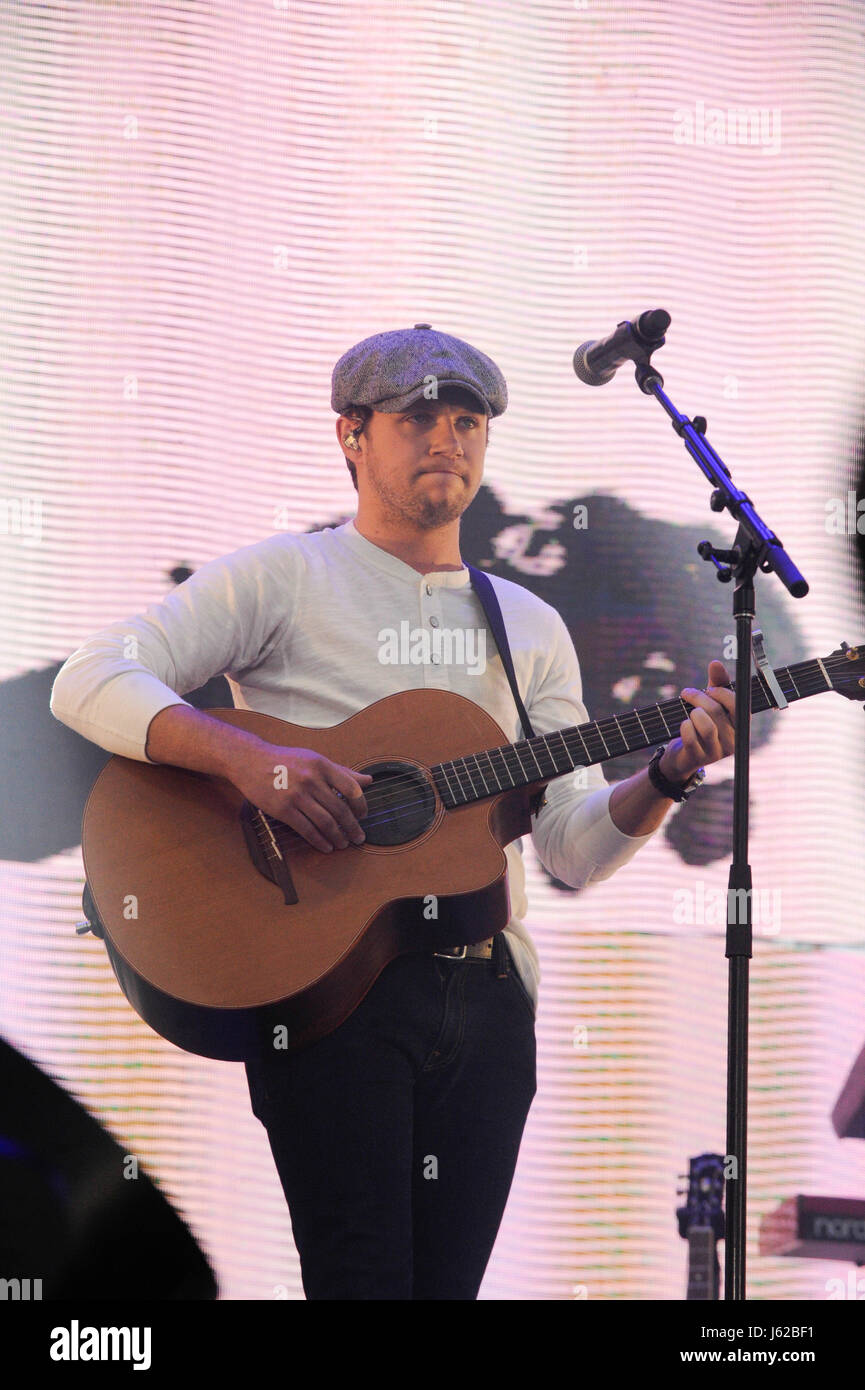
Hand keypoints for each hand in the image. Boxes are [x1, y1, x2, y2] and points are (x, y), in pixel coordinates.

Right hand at [227, 741, 372, 852]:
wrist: (251, 761)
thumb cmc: (285, 760)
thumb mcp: (315, 760)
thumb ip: (342, 771)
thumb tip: (368, 780)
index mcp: (322, 765)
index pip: (351, 788)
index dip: (360, 805)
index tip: (363, 815)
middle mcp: (311, 780)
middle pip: (339, 809)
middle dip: (352, 827)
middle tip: (358, 837)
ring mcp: (296, 796)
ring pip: (325, 822)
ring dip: (338, 837)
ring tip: (343, 844)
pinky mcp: (283, 810)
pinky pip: (306, 829)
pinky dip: (319, 841)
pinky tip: (326, 846)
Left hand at [659, 659, 734, 781]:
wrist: (684, 755)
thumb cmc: (701, 724)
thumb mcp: (711, 703)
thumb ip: (716, 683)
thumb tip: (716, 663)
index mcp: (740, 725)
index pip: (738, 705)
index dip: (722, 693)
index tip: (709, 688)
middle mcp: (733, 740)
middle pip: (716, 712)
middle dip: (699, 697)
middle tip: (688, 693)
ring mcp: (716, 752)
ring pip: (706, 726)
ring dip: (693, 713)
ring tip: (689, 711)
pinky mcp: (699, 758)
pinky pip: (691, 738)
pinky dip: (685, 727)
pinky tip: (684, 724)